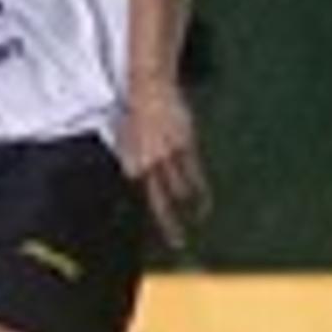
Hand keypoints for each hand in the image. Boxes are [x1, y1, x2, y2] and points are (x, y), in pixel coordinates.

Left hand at [120, 78, 209, 250]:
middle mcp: (147, 163)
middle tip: (177, 243)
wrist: (149, 87)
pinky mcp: (183, 146)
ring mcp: (166, 155)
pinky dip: (201, 192)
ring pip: (180, 190)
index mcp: (130, 163)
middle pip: (159, 202)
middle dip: (169, 225)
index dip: (148, 214)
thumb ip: (131, 160)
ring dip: (189, 207)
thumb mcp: (126, 139)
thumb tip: (133, 178)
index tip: (153, 232)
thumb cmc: (137, 113)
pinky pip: (194, 175)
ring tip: (197, 220)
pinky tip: (204, 205)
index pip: (140, 196)